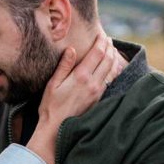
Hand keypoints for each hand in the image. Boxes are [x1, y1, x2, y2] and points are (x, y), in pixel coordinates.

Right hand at [27, 35, 119, 163]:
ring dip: (113, 58)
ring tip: (111, 50)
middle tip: (108, 39)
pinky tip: (109, 68)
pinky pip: (109, 81)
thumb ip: (64, 65)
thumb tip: (72, 49)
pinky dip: (112, 71)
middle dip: (109, 47)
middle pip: (108, 60)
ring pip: (111, 70)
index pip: (97, 53)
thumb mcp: (53, 84)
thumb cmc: (50, 106)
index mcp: (81, 76)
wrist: (56, 129)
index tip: (102, 34)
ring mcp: (98, 92)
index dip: (101, 42)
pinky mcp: (98, 100)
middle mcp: (93, 83)